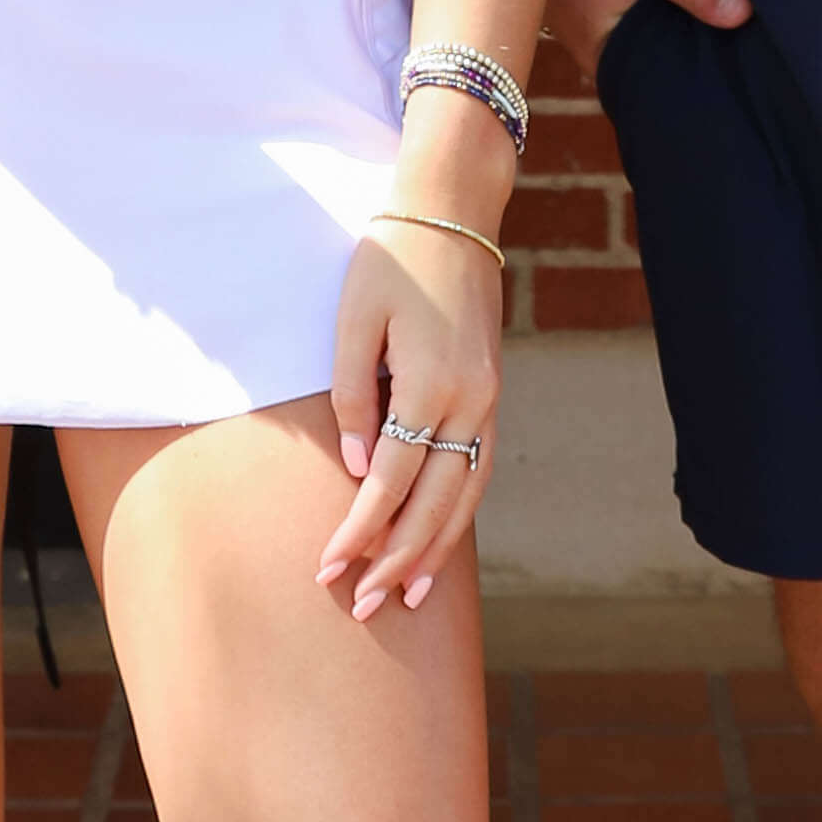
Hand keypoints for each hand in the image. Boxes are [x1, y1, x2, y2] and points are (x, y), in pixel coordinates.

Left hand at [316, 221, 502, 622]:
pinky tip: (441, 539)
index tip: (328, 570)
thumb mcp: (354, 318)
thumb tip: (359, 470)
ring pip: (466, 495)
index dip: (358, 532)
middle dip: (396, 559)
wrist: (453, 213)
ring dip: (436, 549)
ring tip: (409, 596)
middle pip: (434, 503)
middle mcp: (471, 401)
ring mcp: (489, 399)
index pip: (390, 482)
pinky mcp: (493, 392)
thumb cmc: (392, 259)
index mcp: (431, 383)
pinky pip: (479, 468)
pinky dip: (460, 511)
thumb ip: (352, 396)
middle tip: (363, 608)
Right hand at [547, 0, 748, 90]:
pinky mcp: (628, 36)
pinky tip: (712, 7)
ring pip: (676, 52)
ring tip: (741, 18)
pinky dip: (687, 22)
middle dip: (716, 50)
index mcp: (613, 66)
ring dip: (702, 34)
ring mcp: (621, 55)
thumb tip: (743, 11)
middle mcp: (616, 71)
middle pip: (680, 71)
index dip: (720, 65)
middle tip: (758, 28)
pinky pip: (668, 37)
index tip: (759, 46)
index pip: (680, 83)